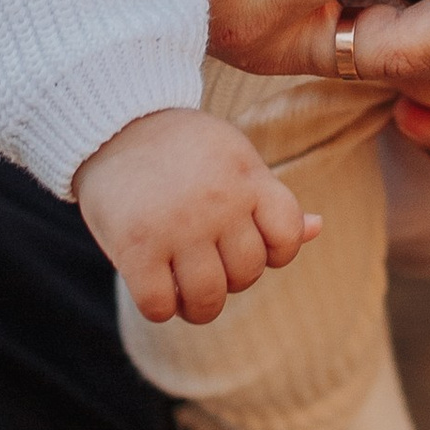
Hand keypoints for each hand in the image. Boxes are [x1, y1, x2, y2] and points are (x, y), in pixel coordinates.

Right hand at [72, 106, 315, 325]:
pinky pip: (160, 306)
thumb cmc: (181, 147)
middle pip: (247, 275)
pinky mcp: (137, 246)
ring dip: (197, 305)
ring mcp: (178, 225)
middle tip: (204, 262)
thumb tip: (317, 228)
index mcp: (248, 177)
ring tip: (183, 286)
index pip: (287, 238)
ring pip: (208, 299)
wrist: (112, 122)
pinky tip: (153, 285)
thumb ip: (268, 198)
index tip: (243, 242)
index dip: (272, 253)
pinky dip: (159, 307)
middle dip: (229, 279)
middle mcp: (220, 202)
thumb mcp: (234, 159)